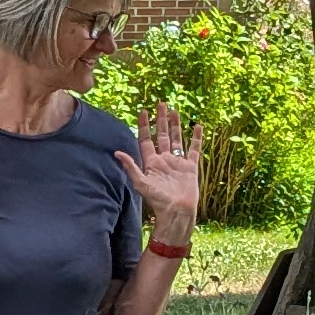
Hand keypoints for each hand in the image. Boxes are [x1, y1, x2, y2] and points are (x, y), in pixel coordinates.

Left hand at [115, 103, 201, 240]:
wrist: (177, 212)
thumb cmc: (158, 200)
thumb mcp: (141, 183)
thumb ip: (131, 167)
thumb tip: (117, 153)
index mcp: (151, 162)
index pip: (145, 139)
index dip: (144, 125)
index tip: (143, 111)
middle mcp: (164, 160)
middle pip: (161, 135)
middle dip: (160, 120)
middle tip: (160, 103)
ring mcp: (177, 162)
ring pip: (176, 139)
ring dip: (175, 125)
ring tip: (175, 111)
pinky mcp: (190, 167)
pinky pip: (194, 149)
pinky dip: (196, 138)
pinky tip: (197, 126)